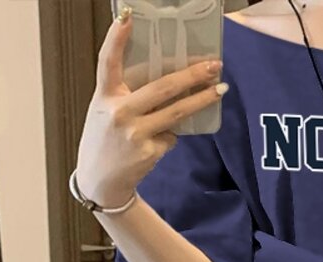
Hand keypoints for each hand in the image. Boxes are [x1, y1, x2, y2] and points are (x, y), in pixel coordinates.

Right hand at [74, 7, 227, 207]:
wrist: (101, 182)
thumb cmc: (106, 139)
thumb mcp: (104, 110)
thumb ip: (125, 94)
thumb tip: (168, 80)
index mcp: (104, 96)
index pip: (107, 62)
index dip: (116, 38)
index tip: (126, 17)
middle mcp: (119, 113)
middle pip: (162, 88)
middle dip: (191, 75)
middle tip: (213, 65)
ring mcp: (135, 134)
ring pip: (176, 112)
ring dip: (202, 100)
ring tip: (221, 89)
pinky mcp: (149, 152)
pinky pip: (171, 136)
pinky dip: (170, 135)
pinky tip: (156, 142)